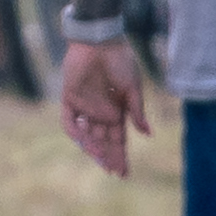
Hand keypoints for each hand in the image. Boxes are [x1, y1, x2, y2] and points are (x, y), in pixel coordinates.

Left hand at [58, 37, 139, 176]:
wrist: (100, 42)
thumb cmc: (121, 62)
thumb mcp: (133, 89)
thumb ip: (137, 112)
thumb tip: (147, 134)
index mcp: (117, 111)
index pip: (119, 140)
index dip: (121, 156)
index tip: (124, 173)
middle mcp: (100, 112)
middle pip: (103, 141)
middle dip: (108, 157)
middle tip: (112, 171)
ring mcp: (84, 106)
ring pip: (86, 134)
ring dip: (92, 146)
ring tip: (100, 156)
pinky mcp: (69, 97)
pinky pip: (68, 119)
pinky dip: (74, 131)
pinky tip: (82, 140)